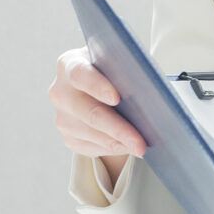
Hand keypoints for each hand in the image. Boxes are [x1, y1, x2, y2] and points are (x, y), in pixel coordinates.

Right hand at [49, 48, 146, 181]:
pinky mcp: (67, 136)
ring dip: (118, 142)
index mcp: (71, 64)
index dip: (98, 86)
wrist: (104, 88)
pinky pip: (90, 147)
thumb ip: (129, 72)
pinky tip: (128, 147)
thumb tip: (153, 93)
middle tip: (140, 143)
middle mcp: (61, 91)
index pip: (80, 74)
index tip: (116, 98)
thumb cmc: (118, 73)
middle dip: (117, 129)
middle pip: (89, 112)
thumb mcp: (122, 65)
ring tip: (141, 147)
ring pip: (90, 134)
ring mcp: (62, 116)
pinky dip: (112, 149)